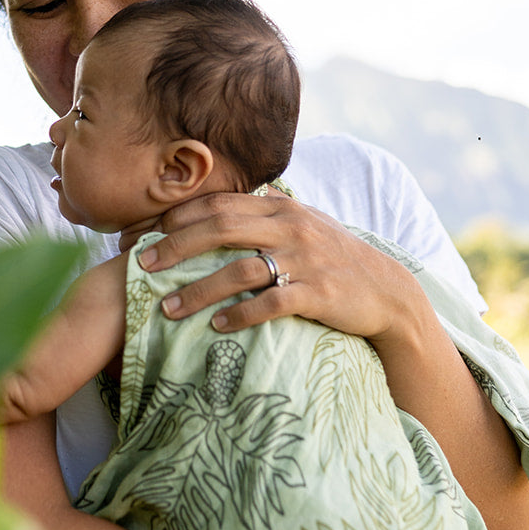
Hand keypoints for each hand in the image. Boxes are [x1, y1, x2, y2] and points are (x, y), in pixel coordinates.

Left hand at [138, 191, 419, 342]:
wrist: (386, 290)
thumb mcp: (302, 225)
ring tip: (168, 308)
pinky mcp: (318, 293)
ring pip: (239, 269)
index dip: (177, 217)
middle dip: (175, 246)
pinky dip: (241, 315)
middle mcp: (289, 227)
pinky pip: (271, 303)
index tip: (144, 235)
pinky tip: (218, 327)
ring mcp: (305, 260)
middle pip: (220, 228)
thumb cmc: (334, 259)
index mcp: (279, 207)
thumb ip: (265, 213)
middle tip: (142, 265)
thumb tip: (226, 203)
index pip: (218, 203)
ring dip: (199, 289)